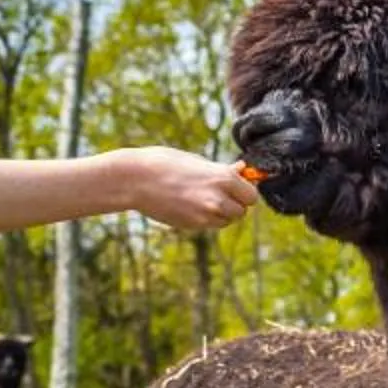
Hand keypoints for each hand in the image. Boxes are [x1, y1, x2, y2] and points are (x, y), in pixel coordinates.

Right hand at [123, 147, 260, 231]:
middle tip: (220, 193)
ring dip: (222, 213)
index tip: (235, 187)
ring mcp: (205, 216)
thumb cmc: (166, 163)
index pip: (251, 195)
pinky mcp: (192, 226)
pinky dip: (207, 218)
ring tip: (202, 198)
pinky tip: (190, 205)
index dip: (244, 191)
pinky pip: (210, 225)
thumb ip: (222, 171)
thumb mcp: (197, 161)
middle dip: (235, 204)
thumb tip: (242, 170)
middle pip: (242, 212)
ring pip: (227, 221)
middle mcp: (218, 200)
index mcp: (224, 178)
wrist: (136, 180)